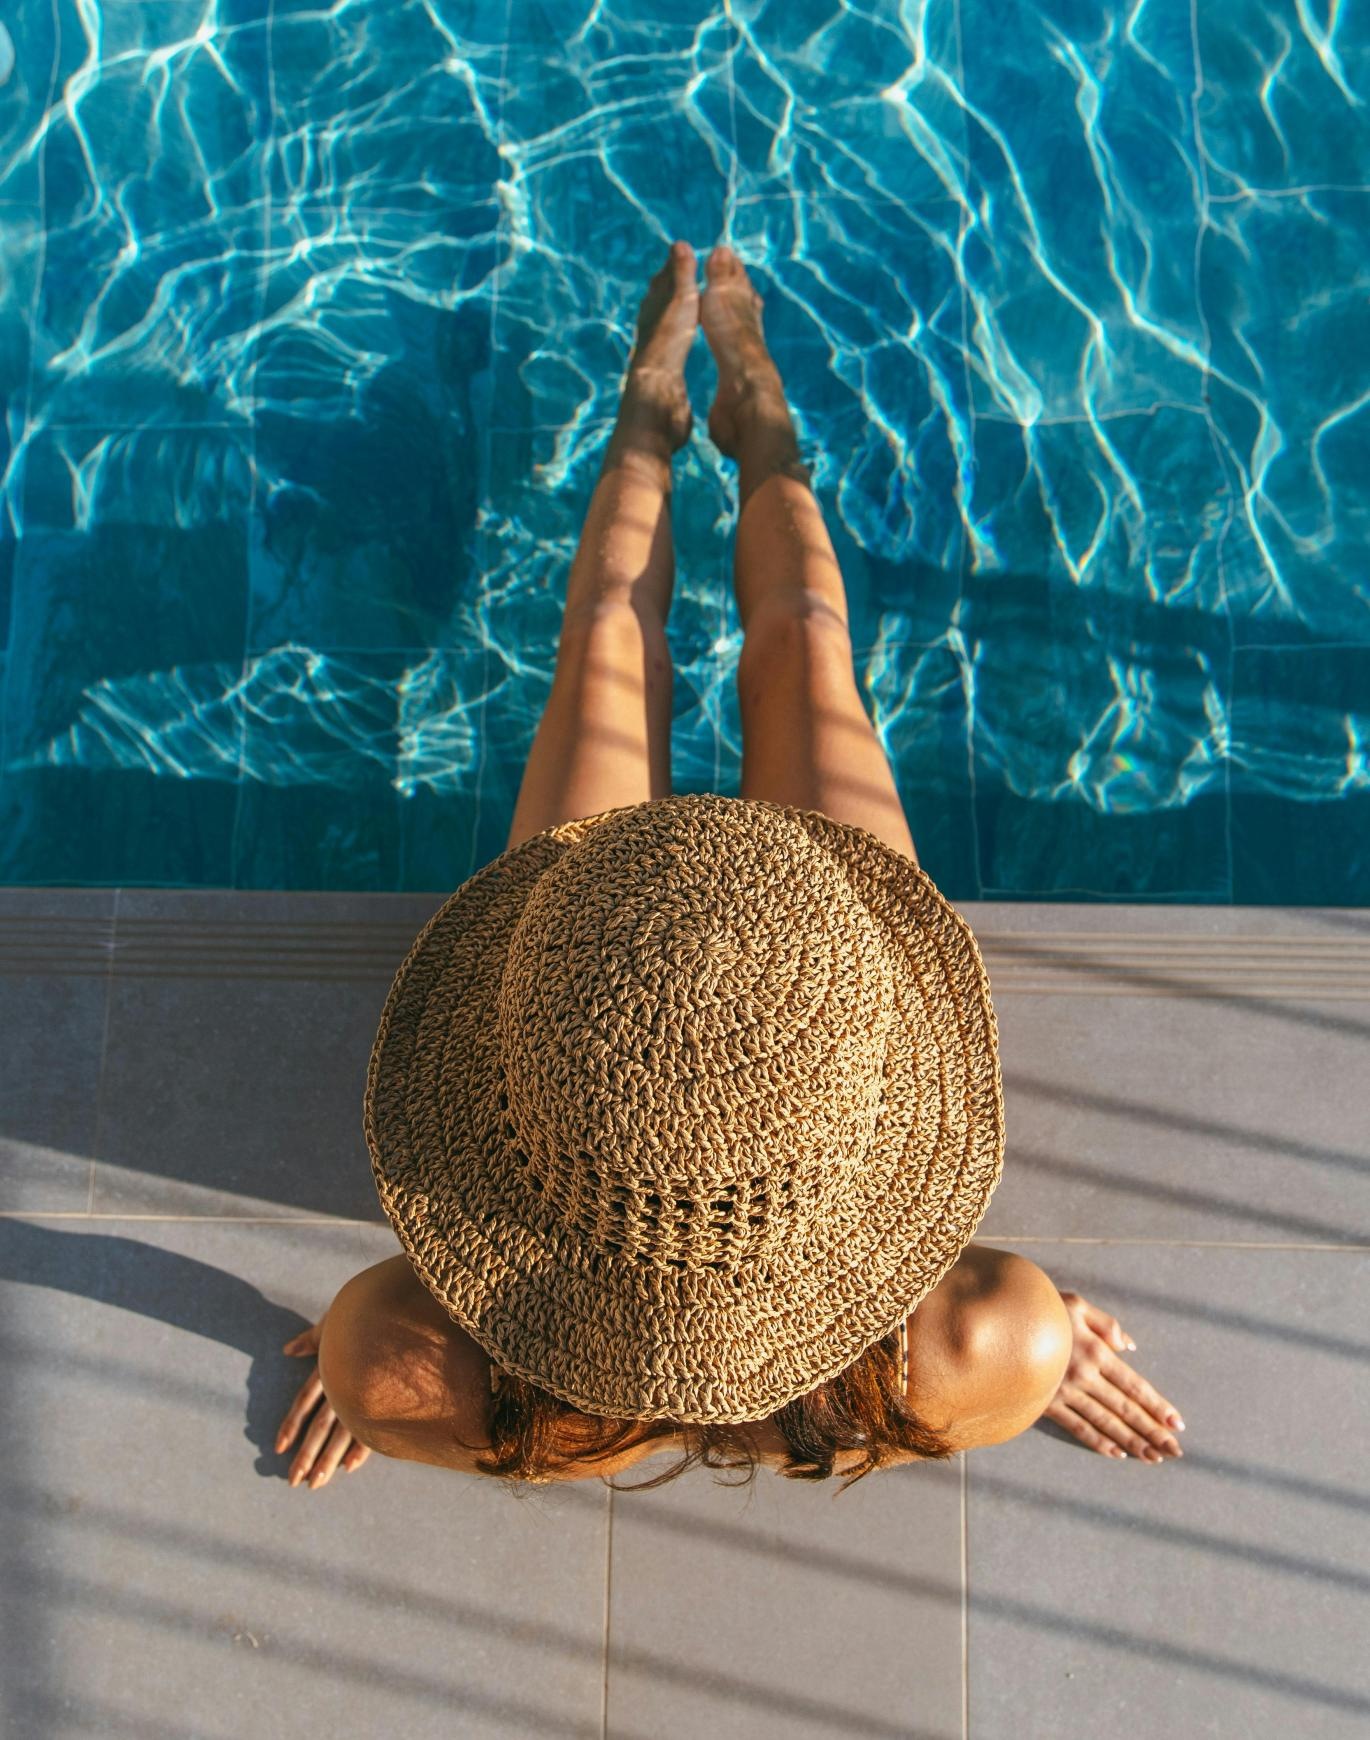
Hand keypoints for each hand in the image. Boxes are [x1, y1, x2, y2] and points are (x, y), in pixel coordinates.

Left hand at [276, 1319, 372, 1489]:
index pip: (304, 1402)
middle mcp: (343, 1385)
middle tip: (293, 1481)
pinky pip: (372, 1427)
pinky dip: (362, 1448)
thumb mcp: (331, 1325)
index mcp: (328, 1369)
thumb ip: (310, 1341)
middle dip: (306, 1455)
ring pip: (343, 1433)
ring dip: (328, 1460)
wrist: (397, 1312)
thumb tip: (287, 1350)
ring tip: (316, 1483)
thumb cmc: (363, 1315)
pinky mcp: (384, 1398)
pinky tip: (350, 1467)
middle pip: (319, 1426)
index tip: (277, 1449)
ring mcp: (363, 1393)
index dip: (290, 1425)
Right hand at [1042, 1290, 1185, 1463]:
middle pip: (1125, 1409)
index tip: (1177, 1424)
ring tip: (1153, 1457)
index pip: (1135, 1385)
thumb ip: (1106, 1324)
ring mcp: (1065, 1392)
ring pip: (1106, 1422)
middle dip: (1152, 1431)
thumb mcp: (1076, 1305)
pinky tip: (1116, 1454)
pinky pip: (1077, 1427)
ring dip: (1132, 1442)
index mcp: (1096, 1351)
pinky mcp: (1046, 1403)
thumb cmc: (1041, 1308)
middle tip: (1175, 1451)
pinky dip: (1098, 1442)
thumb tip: (1129, 1346)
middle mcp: (1085, 1376)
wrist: (998, 1321)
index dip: (1157, 1406)